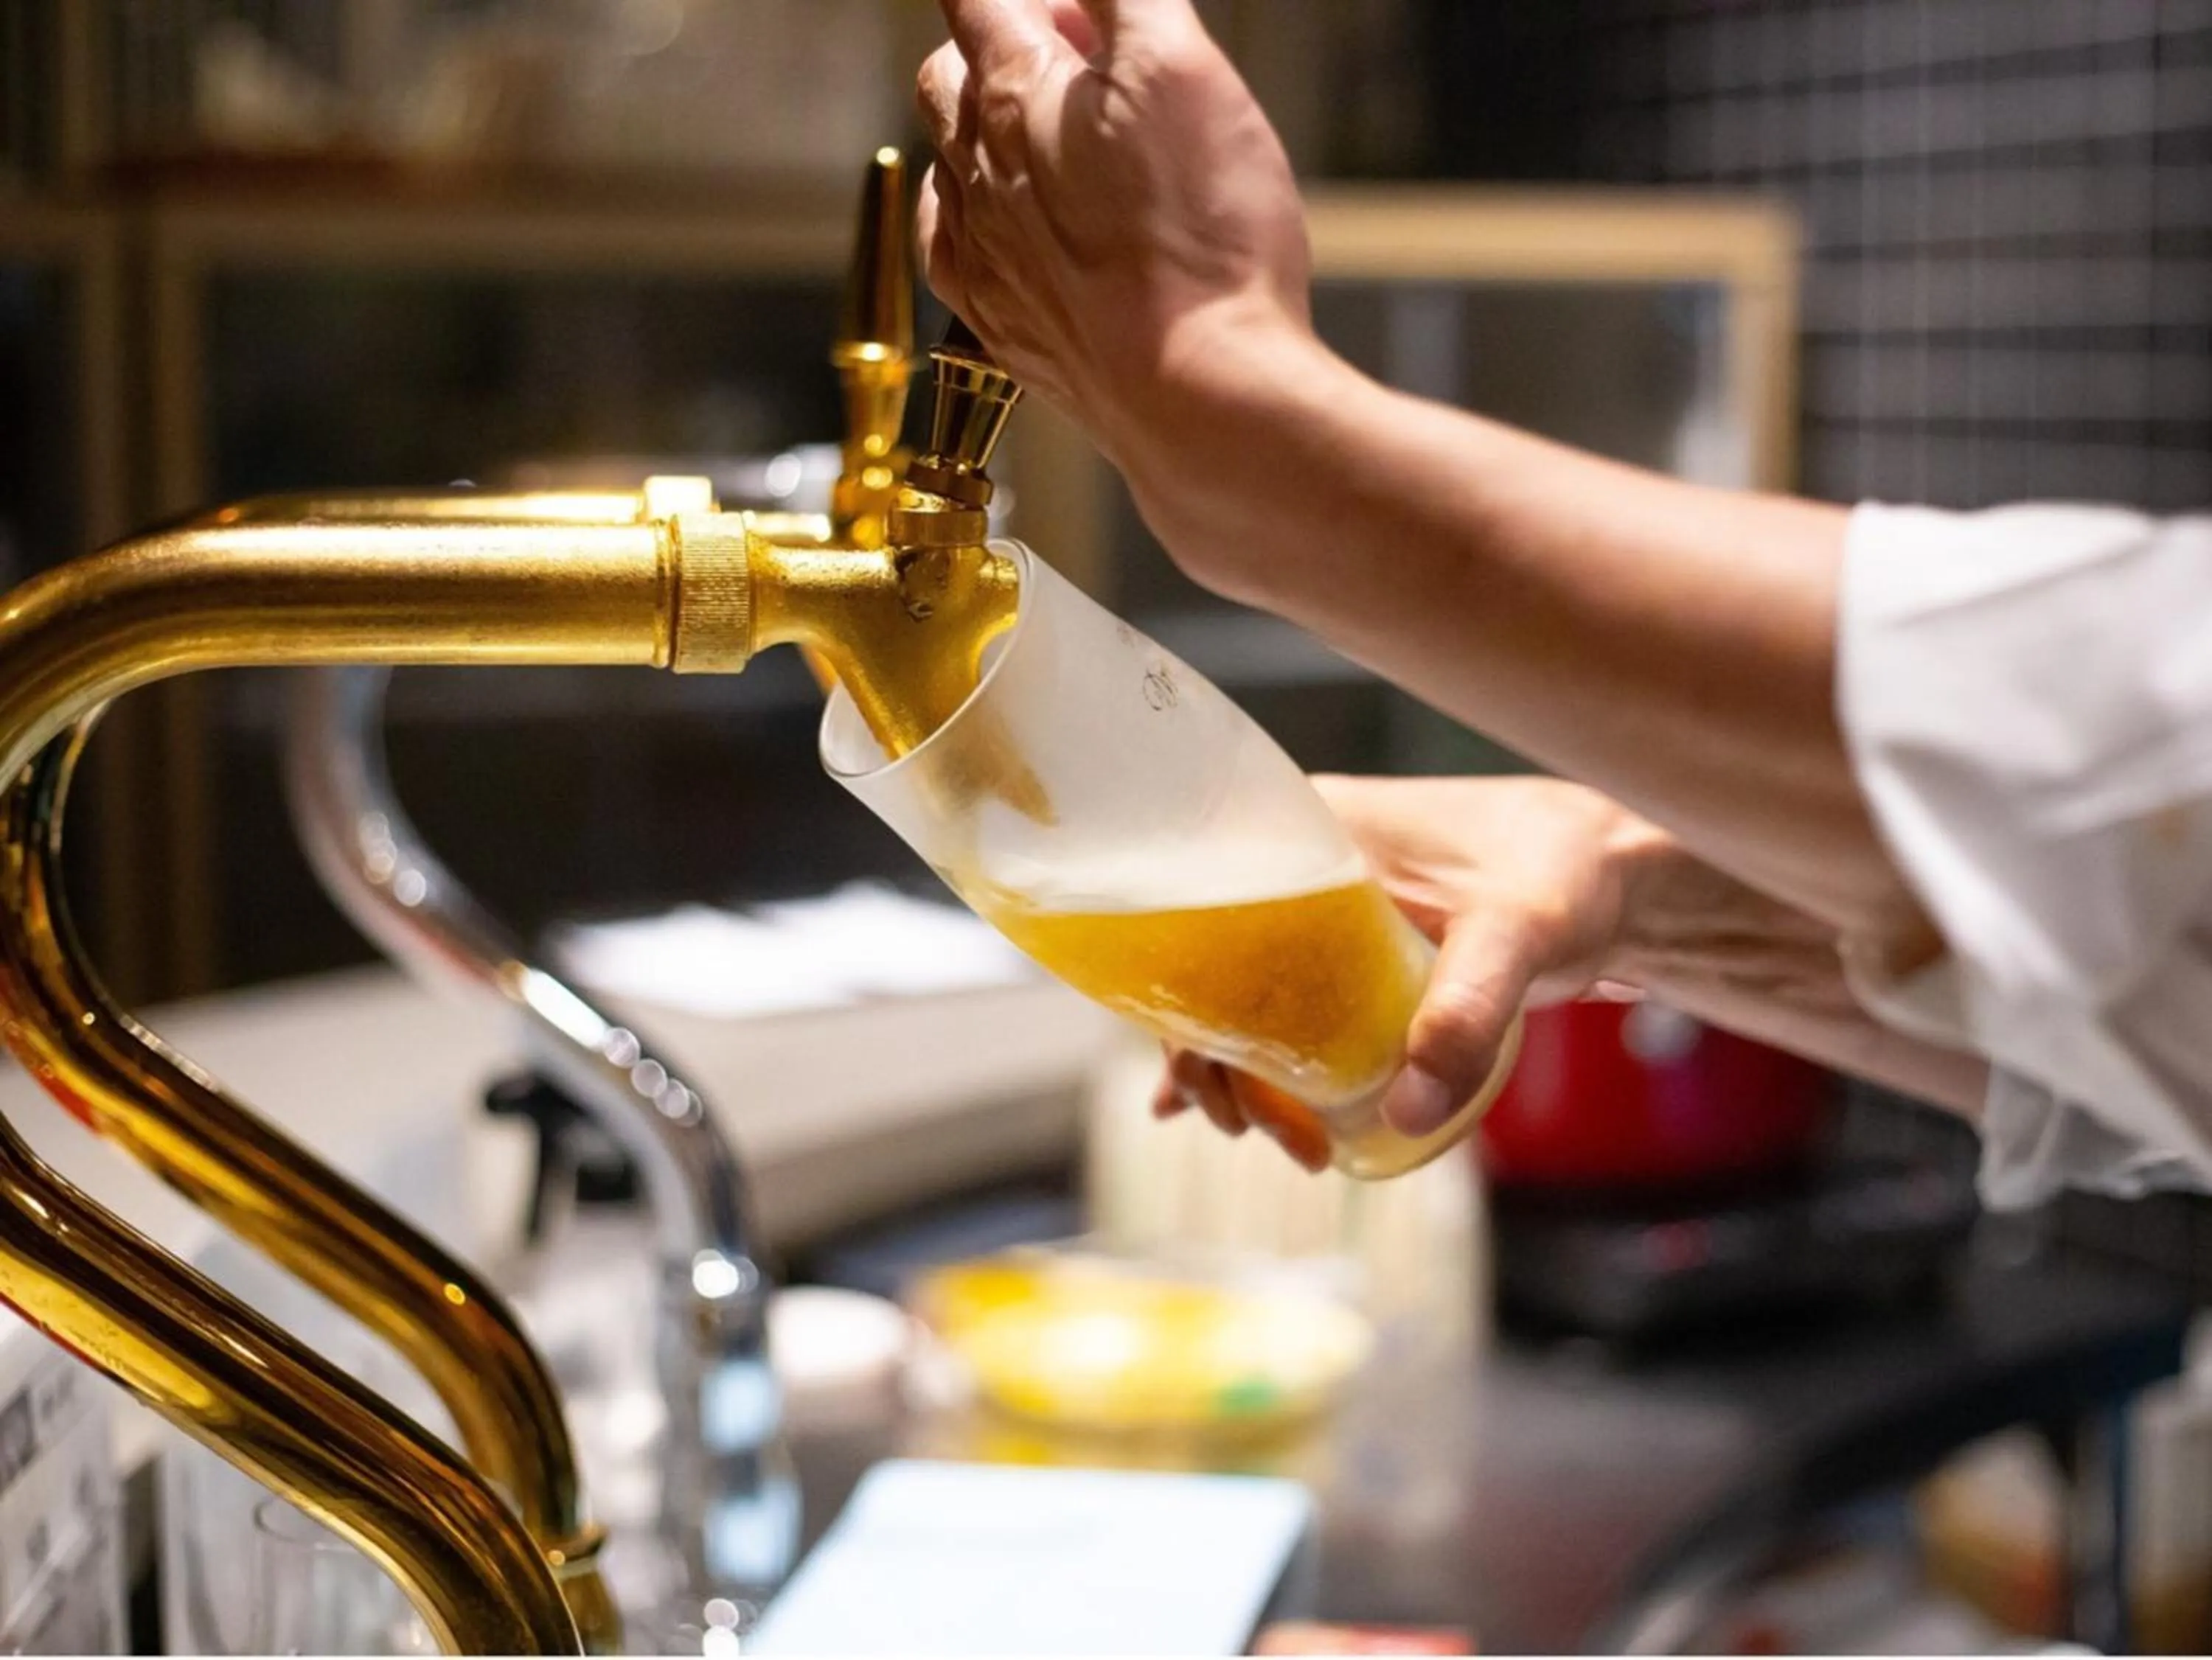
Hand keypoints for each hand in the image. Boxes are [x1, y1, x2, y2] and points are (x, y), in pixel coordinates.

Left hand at [915, 0, 1313, 467]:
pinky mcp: (1001, 324)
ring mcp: (983, 253)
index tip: (1069, 3)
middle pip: (949, 73)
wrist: (1199, 394)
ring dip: (989, 131)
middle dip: (1001, 44)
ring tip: (1061, 140)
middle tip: (1081, 55)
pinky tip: (1013, 221)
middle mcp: (978, 172)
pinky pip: (952, 247)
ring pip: (950, 162)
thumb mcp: (1182, 68)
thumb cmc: (1202, 240)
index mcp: (1016, 94)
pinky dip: (974, 214)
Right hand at [1155, 776, 1668, 1169]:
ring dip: (1241, 1071)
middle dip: (1214, 1059)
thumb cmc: (1572, 874)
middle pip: (1211, 967)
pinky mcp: (1353, 955)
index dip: (1181, 998)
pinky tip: (1229, 1114)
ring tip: (1277, 1139)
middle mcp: (1300, 866)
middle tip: (1256, 1131)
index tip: (1208, 1075)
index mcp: (1309, 828)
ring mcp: (1323, 913)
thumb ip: (1466, 1015)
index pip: (1200, 908)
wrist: (1628, 878)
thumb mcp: (1518, 934)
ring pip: (1244, 997)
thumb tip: (1408, 1112)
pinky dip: (1255, 1060)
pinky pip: (1280, 1008)